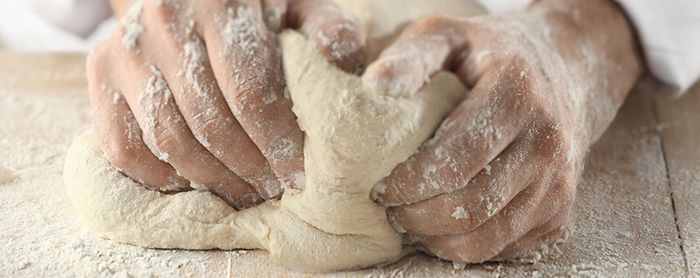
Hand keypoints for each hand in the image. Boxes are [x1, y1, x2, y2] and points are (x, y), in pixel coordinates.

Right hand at [87, 0, 363, 208]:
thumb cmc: (253, 6)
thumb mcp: (298, 6)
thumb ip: (329, 32)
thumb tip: (349, 76)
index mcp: (221, 4)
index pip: (251, 92)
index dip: (278, 142)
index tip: (299, 174)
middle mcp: (165, 22)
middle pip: (211, 123)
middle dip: (250, 168)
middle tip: (275, 191)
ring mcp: (126, 49)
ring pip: (169, 140)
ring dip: (213, 180)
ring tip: (246, 193)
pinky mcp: (101, 73)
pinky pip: (125, 147)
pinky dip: (163, 178)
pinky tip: (199, 183)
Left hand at [365, 0, 642, 261]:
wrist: (568, 70)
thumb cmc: (493, 53)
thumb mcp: (450, 34)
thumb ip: (412, 56)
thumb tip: (374, 84)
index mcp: (517, 97)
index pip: (455, 162)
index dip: (409, 183)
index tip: (380, 185)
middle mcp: (547, 144)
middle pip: (468, 207)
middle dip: (415, 217)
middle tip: (389, 208)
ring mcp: (558, 183)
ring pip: (484, 239)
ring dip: (434, 239)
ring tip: (409, 220)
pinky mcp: (558, 211)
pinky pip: (502, 248)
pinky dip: (462, 247)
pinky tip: (439, 226)